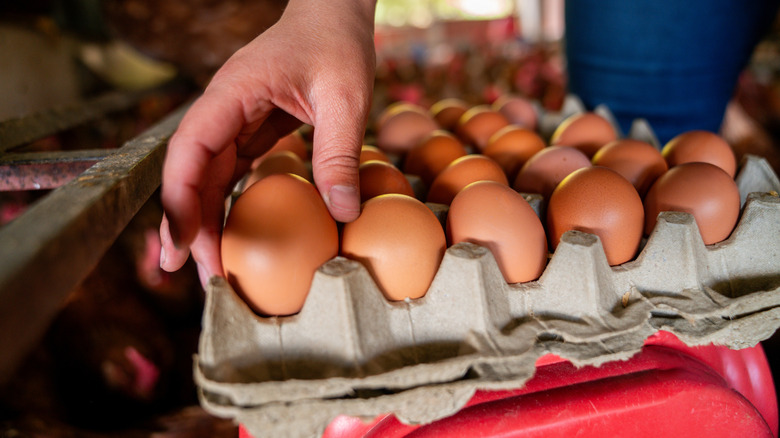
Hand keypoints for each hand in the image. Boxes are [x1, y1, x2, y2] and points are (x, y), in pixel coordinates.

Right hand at [159, 0, 376, 286]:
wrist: (334, 15)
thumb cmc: (336, 44)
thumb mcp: (345, 97)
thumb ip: (339, 152)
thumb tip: (341, 213)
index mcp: (231, 93)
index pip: (189, 150)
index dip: (179, 200)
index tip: (183, 244)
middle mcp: (223, 109)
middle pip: (191, 172)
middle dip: (188, 224)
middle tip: (199, 276)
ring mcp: (234, 119)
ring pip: (207, 177)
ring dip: (206, 221)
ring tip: (213, 268)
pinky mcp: (251, 129)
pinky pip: (231, 172)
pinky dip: (229, 205)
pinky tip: (234, 235)